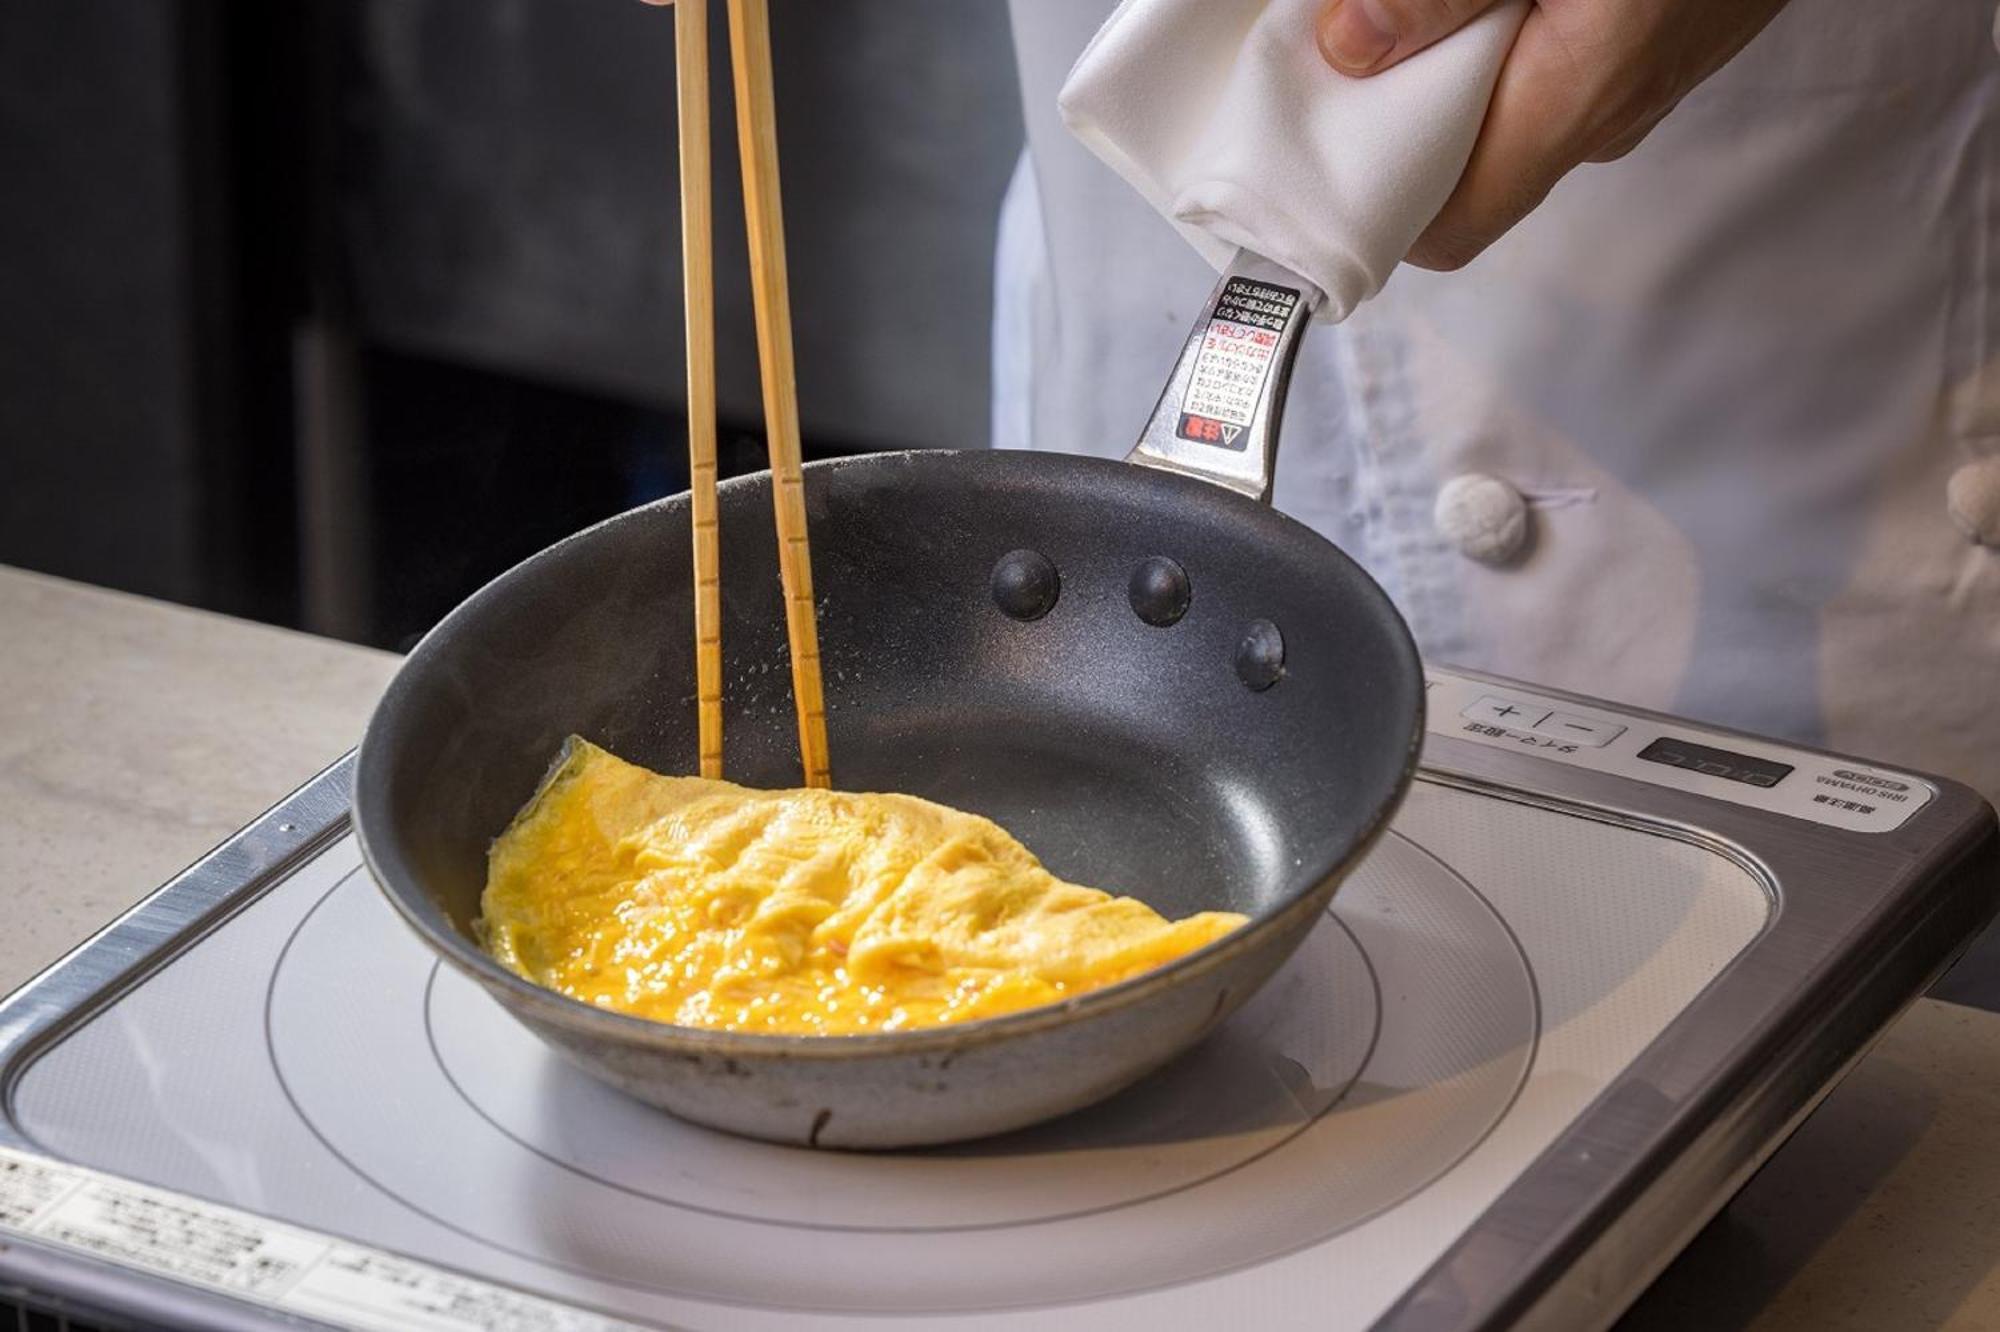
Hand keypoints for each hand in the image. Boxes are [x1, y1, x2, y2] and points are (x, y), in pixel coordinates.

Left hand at [1316, 0, 1792, 269]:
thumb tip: (1351, 46)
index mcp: (1576, 101)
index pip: (1447, 229)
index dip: (1375, 213)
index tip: (1312, 163)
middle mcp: (1609, 115)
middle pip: (1468, 170)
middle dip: (1395, 127)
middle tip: (1336, 61)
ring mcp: (1641, 81)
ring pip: (1510, 114)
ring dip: (1445, 78)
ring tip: (1395, 20)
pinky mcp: (1659, 42)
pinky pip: (1556, 69)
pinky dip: (1503, 45)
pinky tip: (1483, 2)